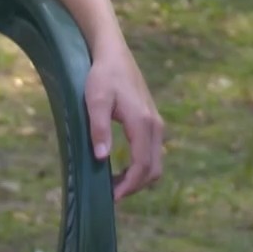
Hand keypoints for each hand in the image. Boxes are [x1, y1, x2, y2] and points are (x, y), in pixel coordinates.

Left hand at [84, 47, 164, 200]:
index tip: (112, 197)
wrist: (114, 54)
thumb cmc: (102, 75)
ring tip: (114, 184)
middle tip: (110, 195)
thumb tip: (102, 158)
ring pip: (156, 162)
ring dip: (139, 178)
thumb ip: (99, 129)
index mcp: (143, 122)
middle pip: (154, 169)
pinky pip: (153, 152)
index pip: (142, 164)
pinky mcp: (153, 122)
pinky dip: (141, 167)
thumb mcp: (95, 100)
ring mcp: (156, 123)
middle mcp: (155, 125)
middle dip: (135, 186)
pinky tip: (120, 168)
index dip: (129, 185)